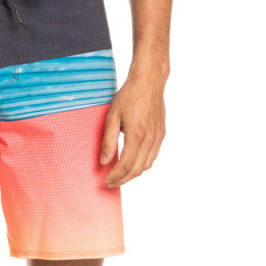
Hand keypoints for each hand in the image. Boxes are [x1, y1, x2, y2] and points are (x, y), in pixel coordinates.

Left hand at [100, 70, 166, 186]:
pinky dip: (142, 165)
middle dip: (122, 180)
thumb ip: (108, 141)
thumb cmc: (129, 96)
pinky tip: (132, 165)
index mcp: (137, 134)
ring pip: (146, 166)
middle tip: (110, 183)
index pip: (125, 165)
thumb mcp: (112, 117)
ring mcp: (158, 137)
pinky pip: (152, 157)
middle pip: (136, 170)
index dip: (115, 176)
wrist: (149, 81)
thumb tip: (104, 161)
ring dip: (132, 175)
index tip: (105, 180)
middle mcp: (150, 139)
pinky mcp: (161, 135)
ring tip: (120, 176)